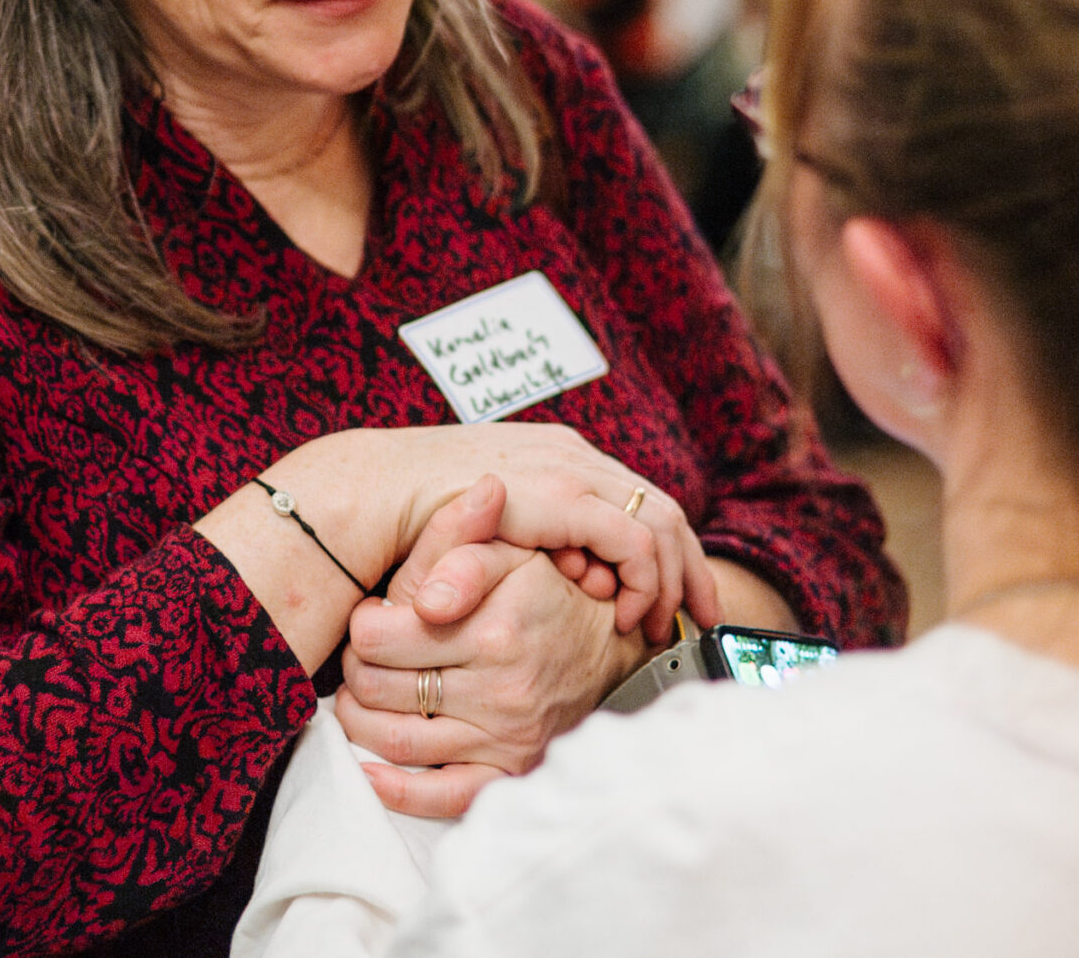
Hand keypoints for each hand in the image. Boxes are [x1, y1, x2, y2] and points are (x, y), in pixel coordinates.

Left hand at [336, 546, 645, 818]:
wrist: (612, 651)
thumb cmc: (546, 592)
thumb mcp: (508, 551)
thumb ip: (461, 538)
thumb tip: (447, 538)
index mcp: (492, 629)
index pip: (377, 638)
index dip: (362, 625)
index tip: (374, 617)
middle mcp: (498, 689)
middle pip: (376, 688)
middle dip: (357, 670)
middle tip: (367, 655)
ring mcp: (504, 737)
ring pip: (394, 740)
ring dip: (360, 720)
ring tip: (365, 696)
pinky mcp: (509, 772)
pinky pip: (442, 797)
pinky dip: (397, 791)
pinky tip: (369, 774)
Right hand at [387, 459, 718, 643]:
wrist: (377, 491)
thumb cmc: (418, 515)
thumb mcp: (494, 526)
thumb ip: (540, 538)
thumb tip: (583, 571)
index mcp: (561, 454)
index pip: (642, 497)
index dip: (674, 550)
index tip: (686, 594)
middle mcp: (575, 454)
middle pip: (665, 507)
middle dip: (691, 568)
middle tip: (702, 616)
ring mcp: (571, 470)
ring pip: (661, 523)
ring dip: (669, 580)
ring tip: (658, 625)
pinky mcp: (562, 496)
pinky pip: (633, 540)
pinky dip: (641, 579)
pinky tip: (624, 614)